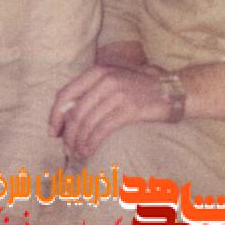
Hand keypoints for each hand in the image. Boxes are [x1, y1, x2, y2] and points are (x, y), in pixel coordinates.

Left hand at [48, 65, 170, 160]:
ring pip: (88, 122)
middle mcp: (104, 81)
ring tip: (77, 152)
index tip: (52, 131)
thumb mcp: (111, 80)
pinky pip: (103, 129)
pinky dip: (92, 142)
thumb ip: (90, 92)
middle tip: (66, 148)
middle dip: (67, 133)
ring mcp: (117, 94)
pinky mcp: (130, 110)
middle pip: (76, 112)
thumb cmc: (137, 87)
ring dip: (79, 141)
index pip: (66, 94)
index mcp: (95, 72)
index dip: (55, 115)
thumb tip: (65, 116)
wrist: (172, 90)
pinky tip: (88, 150)